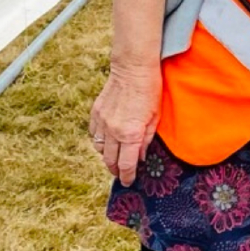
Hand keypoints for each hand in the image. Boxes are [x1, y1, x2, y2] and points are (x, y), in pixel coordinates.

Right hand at [90, 59, 161, 184]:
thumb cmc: (150, 90)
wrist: (133, 68)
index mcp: (131, 134)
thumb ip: (147, 140)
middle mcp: (113, 131)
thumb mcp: (155, 117)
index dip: (127, 177)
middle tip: (122, 174)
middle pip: (110, 160)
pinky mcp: (95, 113)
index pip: (126, 165)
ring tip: (114, 159)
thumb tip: (140, 157)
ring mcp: (102, 122)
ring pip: (99, 149)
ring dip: (106, 157)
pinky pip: (93, 135)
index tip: (129, 182)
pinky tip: (107, 141)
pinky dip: (99, 142)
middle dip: (116, 170)